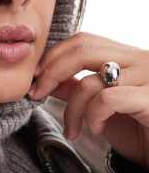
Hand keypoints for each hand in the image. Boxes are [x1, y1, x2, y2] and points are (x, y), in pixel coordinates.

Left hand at [27, 31, 148, 171]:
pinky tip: (97, 129)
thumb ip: (76, 89)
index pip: (83, 40)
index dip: (54, 56)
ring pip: (90, 82)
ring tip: (73, 129)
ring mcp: (148, 77)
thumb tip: (46, 79)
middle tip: (37, 94)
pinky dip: (93, 116)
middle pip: (83, 50)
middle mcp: (141, 59)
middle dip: (51, 72)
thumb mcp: (100, 107)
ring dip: (72, 109)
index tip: (36, 79)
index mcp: (127, 56)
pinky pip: (106, 100)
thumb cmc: (138, 132)